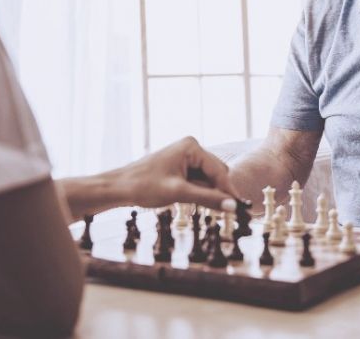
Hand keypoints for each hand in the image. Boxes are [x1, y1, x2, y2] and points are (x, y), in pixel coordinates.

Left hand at [118, 136, 239, 209]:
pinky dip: (199, 192)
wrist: (119, 187)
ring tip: (200, 207)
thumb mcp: (178, 193)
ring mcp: (186, 157)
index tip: (240, 208)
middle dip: (218, 192)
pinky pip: (198, 180)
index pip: (218, 171)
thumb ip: (207, 198)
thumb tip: (232, 206)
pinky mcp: (181, 166)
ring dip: (207, 193)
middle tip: (226, 213)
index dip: (229, 190)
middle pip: (216, 173)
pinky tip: (191, 201)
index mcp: (191, 147)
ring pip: (208, 179)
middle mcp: (191, 148)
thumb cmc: (144, 186)